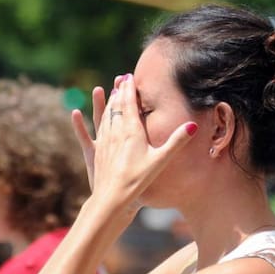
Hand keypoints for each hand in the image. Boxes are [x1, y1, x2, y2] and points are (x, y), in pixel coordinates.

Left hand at [72, 74, 197, 211]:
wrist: (112, 197)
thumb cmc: (138, 179)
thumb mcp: (161, 160)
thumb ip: (176, 141)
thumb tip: (193, 125)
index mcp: (131, 131)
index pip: (129, 103)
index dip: (130, 89)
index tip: (130, 76)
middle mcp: (115, 132)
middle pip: (116, 106)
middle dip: (120, 91)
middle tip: (121, 78)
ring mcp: (104, 141)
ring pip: (105, 116)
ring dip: (108, 102)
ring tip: (110, 91)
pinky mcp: (96, 152)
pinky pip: (92, 131)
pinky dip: (89, 120)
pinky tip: (82, 114)